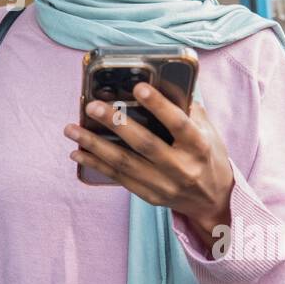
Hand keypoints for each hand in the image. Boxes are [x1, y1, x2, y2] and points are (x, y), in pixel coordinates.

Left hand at [63, 83, 234, 247]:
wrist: (213, 200)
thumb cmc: (208, 156)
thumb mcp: (208, 132)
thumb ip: (188, 110)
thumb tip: (162, 83)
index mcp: (199, 147)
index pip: (178, 124)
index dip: (159, 106)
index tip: (138, 88)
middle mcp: (182, 168)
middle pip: (145, 144)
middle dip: (116, 124)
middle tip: (93, 107)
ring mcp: (164, 185)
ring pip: (124, 163)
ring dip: (94, 145)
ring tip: (72, 129)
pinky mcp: (149, 195)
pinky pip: (118, 178)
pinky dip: (95, 164)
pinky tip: (77, 152)